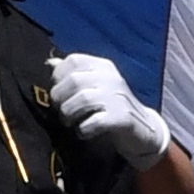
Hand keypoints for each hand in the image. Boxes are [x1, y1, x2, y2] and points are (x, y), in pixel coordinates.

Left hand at [49, 51, 171, 168]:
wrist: (143, 128)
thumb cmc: (111, 106)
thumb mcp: (94, 86)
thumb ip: (73, 74)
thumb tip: (50, 63)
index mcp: (103, 66)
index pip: (73, 60)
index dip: (58, 77)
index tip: (59, 93)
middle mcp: (111, 78)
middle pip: (74, 80)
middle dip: (60, 99)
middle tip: (61, 112)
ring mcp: (118, 97)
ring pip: (83, 99)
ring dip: (69, 114)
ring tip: (70, 122)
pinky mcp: (122, 118)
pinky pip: (95, 121)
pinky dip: (83, 129)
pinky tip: (84, 132)